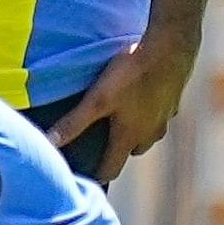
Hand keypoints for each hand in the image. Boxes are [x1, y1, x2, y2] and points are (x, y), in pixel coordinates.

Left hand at [46, 29, 197, 181]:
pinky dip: (148, 112)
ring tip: (117, 118)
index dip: (95, 175)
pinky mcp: (174, 101)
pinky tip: (140, 97)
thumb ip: (73, 123)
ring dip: (133, 132)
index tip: (83, 177)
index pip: (111, 170)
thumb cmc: (132, 73)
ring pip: (146, 134)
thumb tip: (49, 144)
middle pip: (129, 152)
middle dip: (114, 152)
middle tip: (96, 142)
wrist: (172, 47)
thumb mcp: (97, 98)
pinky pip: (158, 114)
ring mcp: (165, 118)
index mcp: (129, 137)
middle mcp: (150, 134)